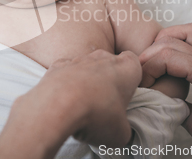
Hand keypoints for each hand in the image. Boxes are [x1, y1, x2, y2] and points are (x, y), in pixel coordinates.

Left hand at [0, 49, 141, 158]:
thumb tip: (118, 131)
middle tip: (105, 104)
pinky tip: (64, 98)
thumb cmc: (96, 114)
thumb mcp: (120, 133)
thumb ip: (123, 127)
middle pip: (109, 64)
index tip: (126, 93)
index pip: (134, 62)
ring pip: (87, 67)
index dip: (130, 77)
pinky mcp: (57, 65)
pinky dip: (65, 81)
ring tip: (82, 105)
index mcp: (126, 69)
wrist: (57, 106)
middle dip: (108, 80)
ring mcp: (79, 59)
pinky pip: (66, 70)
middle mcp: (103, 58)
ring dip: (86, 81)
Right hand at [139, 23, 191, 155]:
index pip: (168, 56)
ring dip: (163, 40)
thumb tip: (158, 99)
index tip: (142, 85)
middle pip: (170, 41)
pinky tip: (171, 55)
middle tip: (140, 75)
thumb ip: (176, 111)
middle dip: (148, 56)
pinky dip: (178, 38)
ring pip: (184, 31)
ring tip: (153, 60)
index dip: (147, 68)